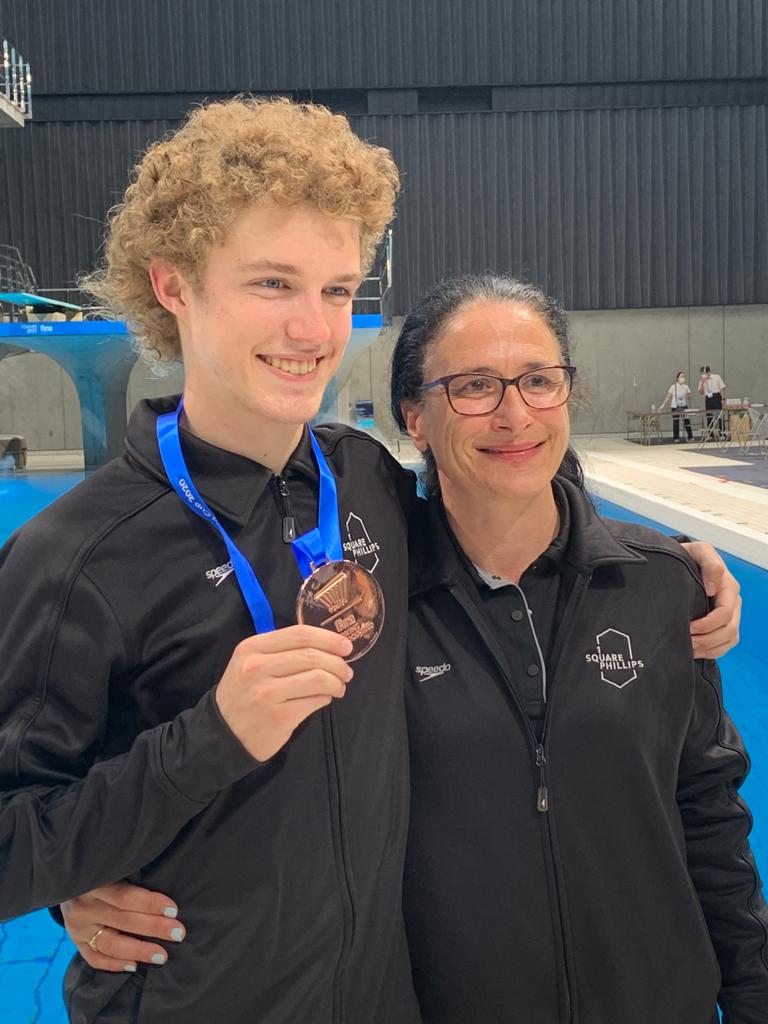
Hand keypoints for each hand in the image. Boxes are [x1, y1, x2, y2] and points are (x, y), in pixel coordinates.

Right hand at [61, 882, 184, 972]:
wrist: (67, 882)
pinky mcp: (76, 942)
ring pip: (110, 943)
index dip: (150, 903)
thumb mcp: (111, 869)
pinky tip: (135, 966)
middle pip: (123, 919)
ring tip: (161, 955)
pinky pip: (95, 959)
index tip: (174, 910)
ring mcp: (77, 927)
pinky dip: (115, 964)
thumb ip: (132, 877)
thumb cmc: (102, 873)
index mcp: (94, 882)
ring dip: (139, 951)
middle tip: (178, 933)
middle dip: (154, 927)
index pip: (125, 896)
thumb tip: (166, 890)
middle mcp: (83, 906)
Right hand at [215, 625, 353, 761]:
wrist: (222, 735)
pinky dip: (326, 698)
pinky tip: (324, 699)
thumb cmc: (243, 695)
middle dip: (337, 663)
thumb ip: (280, 650)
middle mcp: (257, 667)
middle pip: (312, 656)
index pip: (300, 635)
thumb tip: (327, 646)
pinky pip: (315, 701)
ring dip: (336, 682)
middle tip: (346, 671)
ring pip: (318, 678)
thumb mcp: (249, 663)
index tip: (345, 646)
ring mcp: (267, 693)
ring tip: (339, 686)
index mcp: (252, 648)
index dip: (328, 638)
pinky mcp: (278, 717)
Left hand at [682, 541, 741, 658]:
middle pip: (729, 630)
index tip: (688, 627)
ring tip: (688, 648)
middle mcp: (732, 602)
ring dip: (709, 648)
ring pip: (728, 640)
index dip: (708, 624)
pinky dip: (712, 651)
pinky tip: (695, 651)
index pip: (725, 613)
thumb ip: (710, 564)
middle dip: (707, 640)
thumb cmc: (691, 556)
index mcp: (729, 587)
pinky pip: (725, 644)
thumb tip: (713, 589)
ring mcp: (730, 614)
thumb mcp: (700, 551)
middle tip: (686, 642)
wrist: (685, 561)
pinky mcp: (723, 624)